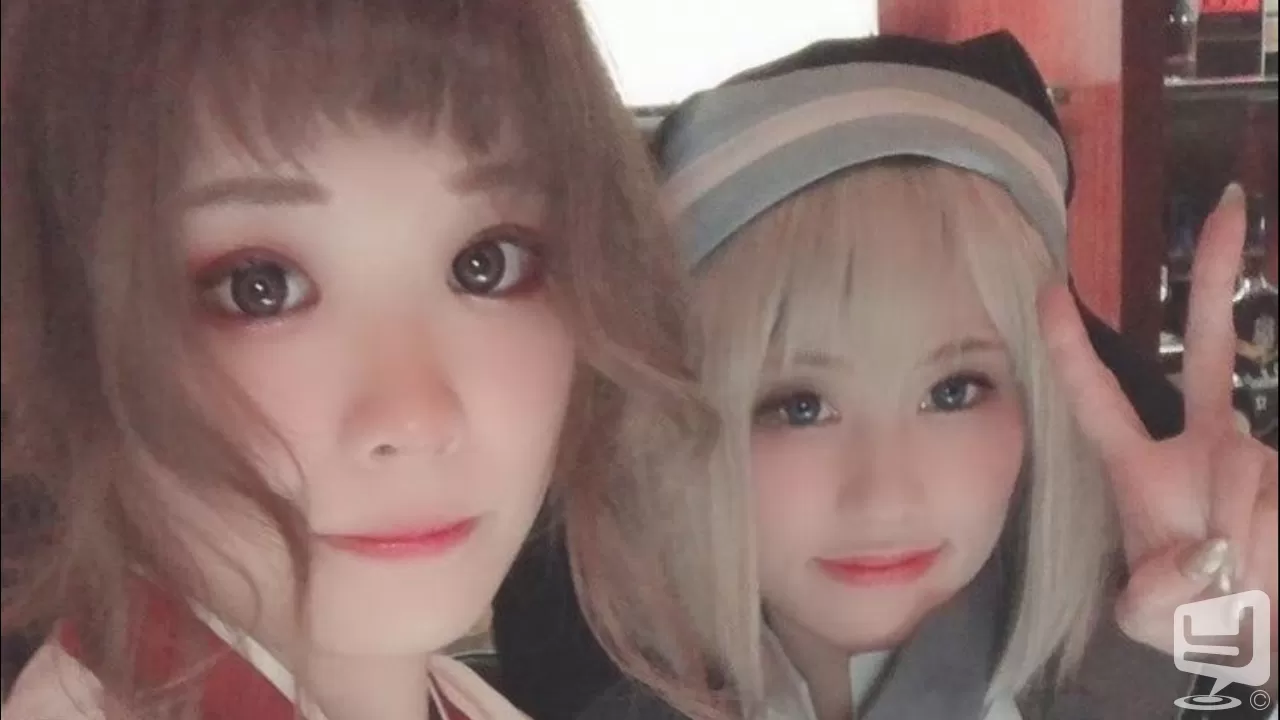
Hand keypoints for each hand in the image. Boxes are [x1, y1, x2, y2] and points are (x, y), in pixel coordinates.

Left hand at [1038, 183, 1277, 653]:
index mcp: (1140, 471)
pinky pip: (1274, 496)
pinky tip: (1264, 568)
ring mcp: (1256, 457)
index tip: (1049, 287)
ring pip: (1252, 477)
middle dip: (1215, 277)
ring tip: (1241, 584)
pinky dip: (1269, 546)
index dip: (1070, 345)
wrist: (1266, 633)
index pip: (1096, 397)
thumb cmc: (1196, 623)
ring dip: (1246, 547)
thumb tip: (1205, 551)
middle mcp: (1201, 449)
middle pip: (1208, 350)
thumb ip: (1155, 594)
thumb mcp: (1150, 618)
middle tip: (1226, 205)